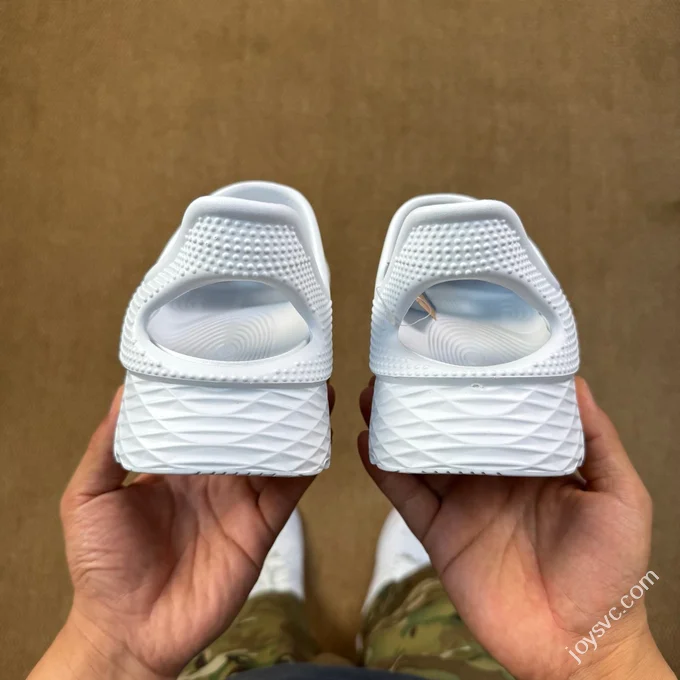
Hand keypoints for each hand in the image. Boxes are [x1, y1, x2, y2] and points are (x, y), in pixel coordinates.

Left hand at [30, 384, 333, 679]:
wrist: (129, 630)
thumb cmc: (101, 564)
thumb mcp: (88, 497)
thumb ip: (107, 447)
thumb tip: (125, 390)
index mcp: (177, 462)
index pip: (202, 413)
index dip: (217, 385)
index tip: (231, 351)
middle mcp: (213, 474)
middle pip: (245, 425)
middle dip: (264, 395)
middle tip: (283, 359)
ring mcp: (240, 498)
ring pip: (274, 449)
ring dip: (293, 421)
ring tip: (310, 386)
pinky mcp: (260, 525)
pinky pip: (289, 488)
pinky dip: (304, 460)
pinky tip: (314, 433)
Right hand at [359, 377, 673, 679]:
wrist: (579, 645)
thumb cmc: (610, 571)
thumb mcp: (620, 498)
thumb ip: (599, 442)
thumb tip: (574, 382)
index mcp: (529, 461)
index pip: (496, 412)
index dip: (473, 383)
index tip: (453, 353)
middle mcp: (490, 476)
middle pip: (450, 428)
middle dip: (425, 398)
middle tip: (401, 367)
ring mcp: (462, 505)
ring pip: (421, 456)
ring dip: (397, 426)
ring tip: (375, 395)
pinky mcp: (440, 535)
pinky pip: (406, 498)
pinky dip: (384, 471)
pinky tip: (368, 443)